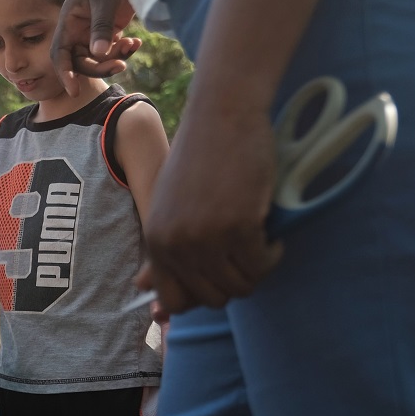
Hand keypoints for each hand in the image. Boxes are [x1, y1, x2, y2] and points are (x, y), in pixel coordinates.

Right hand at [51, 0, 142, 95]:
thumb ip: (101, 26)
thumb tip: (98, 54)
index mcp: (68, 19)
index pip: (59, 52)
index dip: (64, 72)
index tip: (74, 91)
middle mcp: (78, 27)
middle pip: (80, 60)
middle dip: (98, 66)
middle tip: (120, 66)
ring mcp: (95, 29)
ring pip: (98, 58)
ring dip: (114, 58)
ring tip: (132, 45)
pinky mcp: (111, 28)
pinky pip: (113, 49)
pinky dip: (124, 50)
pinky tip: (136, 42)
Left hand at [138, 92, 283, 312]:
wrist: (222, 114)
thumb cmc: (199, 158)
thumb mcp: (170, 205)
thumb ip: (161, 249)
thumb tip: (141, 289)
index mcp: (155, 240)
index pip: (174, 301)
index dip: (202, 296)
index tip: (220, 274)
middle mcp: (175, 244)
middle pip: (213, 299)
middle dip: (235, 283)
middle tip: (246, 254)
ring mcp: (205, 237)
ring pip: (241, 286)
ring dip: (257, 269)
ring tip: (259, 241)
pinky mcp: (238, 226)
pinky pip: (262, 264)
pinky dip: (272, 254)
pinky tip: (270, 232)